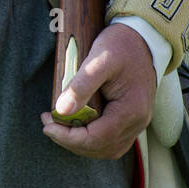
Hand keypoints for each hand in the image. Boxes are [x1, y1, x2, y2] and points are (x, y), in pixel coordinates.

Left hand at [42, 22, 157, 159]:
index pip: (96, 138)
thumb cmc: (120, 46)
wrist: (142, 38)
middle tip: (48, 123)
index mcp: (131, 110)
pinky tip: (75, 127)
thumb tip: (61, 110)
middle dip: (70, 141)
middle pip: (101, 147)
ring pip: (107, 149)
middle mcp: (138, 121)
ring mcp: (137, 122)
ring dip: (80, 143)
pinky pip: (112, 141)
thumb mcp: (98, 60)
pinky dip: (92, 140)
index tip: (46, 124)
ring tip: (59, 126)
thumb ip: (80, 85)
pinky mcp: (132, 119)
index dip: (67, 137)